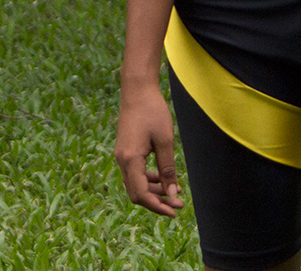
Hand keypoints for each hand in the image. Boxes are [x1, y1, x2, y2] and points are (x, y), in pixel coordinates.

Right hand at [114, 80, 182, 216]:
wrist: (137, 90)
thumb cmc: (152, 111)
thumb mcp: (165, 141)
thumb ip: (168, 168)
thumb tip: (172, 193)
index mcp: (130, 159)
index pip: (141, 194)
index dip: (157, 206)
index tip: (174, 211)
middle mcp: (122, 160)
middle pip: (136, 193)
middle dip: (157, 202)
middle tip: (178, 204)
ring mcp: (122, 155)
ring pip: (135, 184)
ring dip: (154, 191)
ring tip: (175, 192)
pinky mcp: (125, 151)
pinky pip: (135, 173)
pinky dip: (149, 180)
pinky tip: (164, 178)